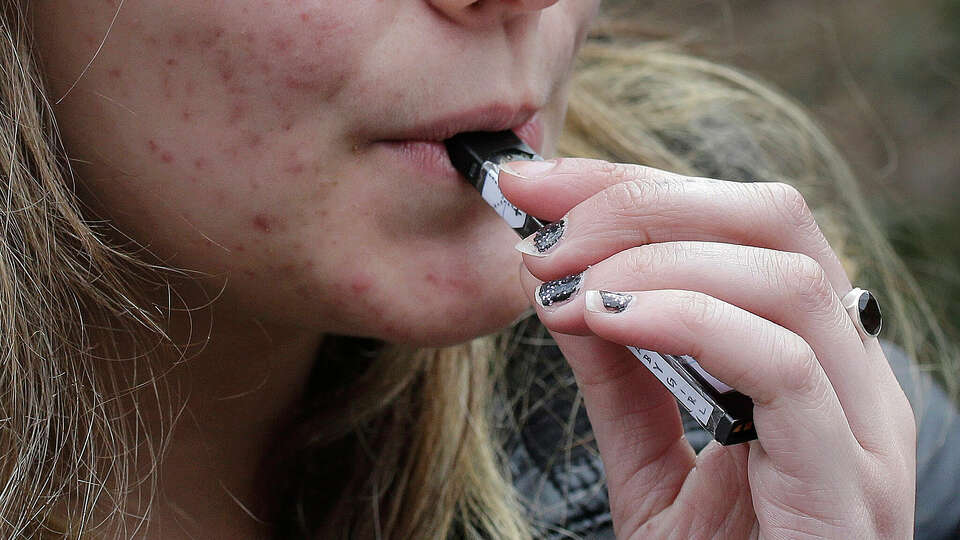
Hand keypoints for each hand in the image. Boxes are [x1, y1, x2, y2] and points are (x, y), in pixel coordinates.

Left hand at [498, 158, 916, 538]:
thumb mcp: (650, 459)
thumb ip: (620, 373)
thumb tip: (566, 285)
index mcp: (808, 352)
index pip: (737, 221)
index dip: (632, 185)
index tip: (534, 184)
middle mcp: (849, 372)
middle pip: (773, 218)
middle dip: (643, 201)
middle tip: (544, 232)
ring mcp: (860, 424)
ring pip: (784, 274)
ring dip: (654, 257)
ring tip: (565, 286)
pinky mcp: (848, 479)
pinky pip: (784, 364)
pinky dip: (687, 319)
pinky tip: (608, 322)